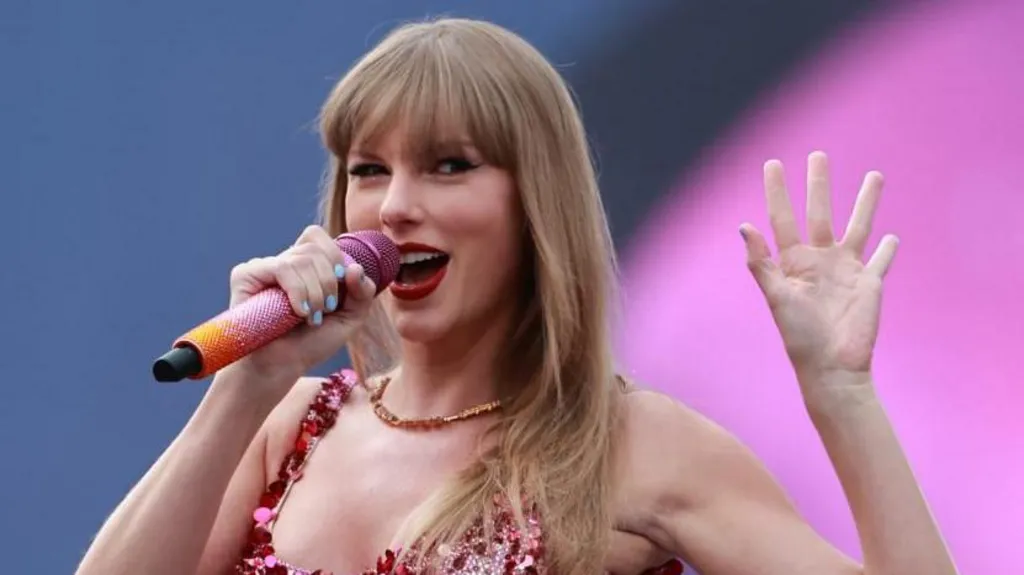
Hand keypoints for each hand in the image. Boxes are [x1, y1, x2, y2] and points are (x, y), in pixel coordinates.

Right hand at [223, 225, 376, 385]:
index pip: (320, 238)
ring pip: (301, 258)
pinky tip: (298, 312)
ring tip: (311, 317)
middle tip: (326, 309)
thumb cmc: (312, 343)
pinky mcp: (246, 275)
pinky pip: (281, 268)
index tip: (341, 290)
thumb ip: (363, 292)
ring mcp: (265, 267)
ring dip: (315, 292)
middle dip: (329, 281)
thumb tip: (354, 267)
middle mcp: (285, 262)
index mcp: (307, 266)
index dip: (336, 258)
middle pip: (316, 248)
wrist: (282, 367)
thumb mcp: (350, 318)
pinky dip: (298, 291)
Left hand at [739, 152, 898, 389]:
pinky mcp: (870, 283)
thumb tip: (743, 225)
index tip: (772, 163)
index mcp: (793, 261)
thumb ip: (760, 262)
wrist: (831, 366)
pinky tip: (892, 237)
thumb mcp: (776, 297)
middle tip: (819, 154)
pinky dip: (888, 250)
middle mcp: (819, 260)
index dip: (777, 191)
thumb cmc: (799, 336)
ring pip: (858, 226)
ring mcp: (846, 270)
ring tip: (874, 175)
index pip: (783, 217)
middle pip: (820, 212)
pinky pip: (881, 260)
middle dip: (819, 184)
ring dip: (865, 202)